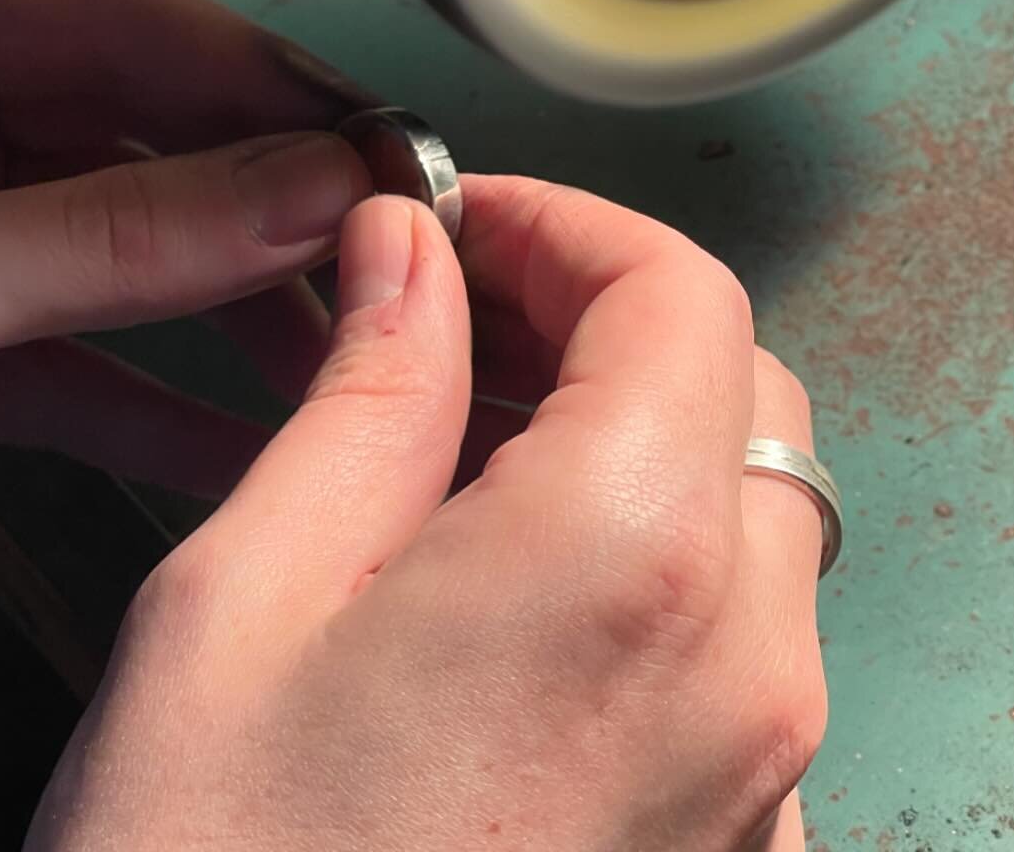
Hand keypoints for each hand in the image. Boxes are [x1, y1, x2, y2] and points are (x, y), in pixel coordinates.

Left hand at [0, 0, 375, 610]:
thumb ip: (102, 232)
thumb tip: (295, 184)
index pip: (110, 19)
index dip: (254, 76)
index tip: (368, 135)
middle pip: (138, 132)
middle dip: (264, 197)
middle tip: (385, 236)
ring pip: (128, 253)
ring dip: (237, 306)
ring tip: (345, 340)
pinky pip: (85, 364)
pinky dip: (164, 408)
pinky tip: (251, 440)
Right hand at [29, 178, 825, 850]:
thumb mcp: (251, 593)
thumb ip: (368, 388)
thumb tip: (409, 252)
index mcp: (624, 562)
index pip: (679, 291)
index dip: (568, 225)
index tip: (470, 222)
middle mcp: (742, 662)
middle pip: (732, 383)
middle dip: (599, 312)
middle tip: (460, 309)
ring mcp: (762, 764)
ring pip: (746, 500)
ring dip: (626, 423)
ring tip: (470, 426)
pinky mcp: (738, 832)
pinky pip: (733, 623)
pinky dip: (645, 543)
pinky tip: (513, 566)